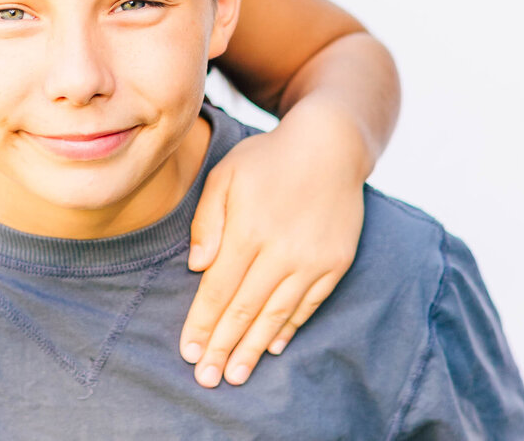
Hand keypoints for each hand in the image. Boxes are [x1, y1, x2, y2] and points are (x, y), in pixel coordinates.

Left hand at [179, 101, 365, 386]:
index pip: (219, 289)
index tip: (188, 351)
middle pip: (246, 309)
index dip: (202, 323)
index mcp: (248, 228)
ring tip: (236, 374)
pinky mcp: (335, 263)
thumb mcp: (225, 175)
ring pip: (277, 314)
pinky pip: (307, 304)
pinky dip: (288, 328)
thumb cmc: (267, 158)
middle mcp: (282, 250)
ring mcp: (313, 260)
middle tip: (206, 378)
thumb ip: (207, 221)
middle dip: (223, 346)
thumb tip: (198, 267)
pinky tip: (271, 347)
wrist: (330, 146)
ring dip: (253, 348)